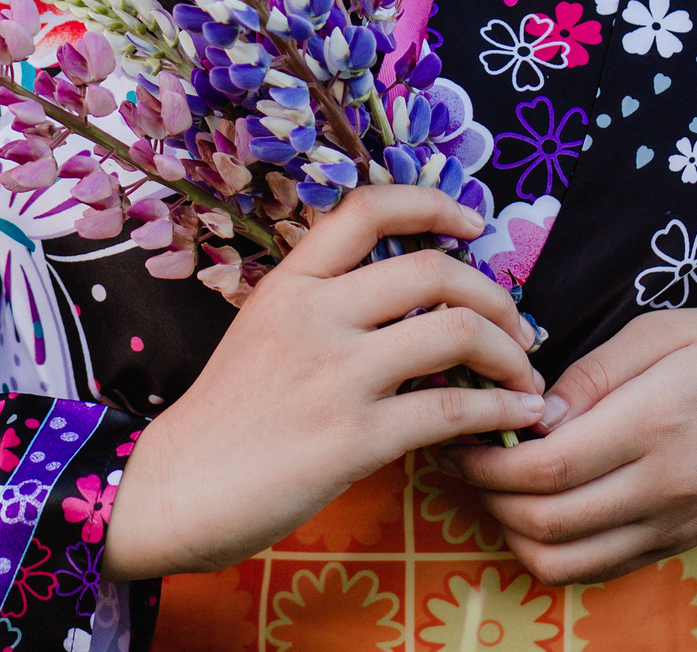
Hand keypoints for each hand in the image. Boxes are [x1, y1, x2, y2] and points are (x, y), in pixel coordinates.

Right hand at [101, 186, 547, 579]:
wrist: (171, 491)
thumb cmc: (222, 419)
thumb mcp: (260, 333)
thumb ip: (323, 308)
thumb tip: (408, 303)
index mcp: (290, 283)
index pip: (367, 209)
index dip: (432, 204)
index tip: (473, 225)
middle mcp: (314, 315)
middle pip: (434, 270)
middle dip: (497, 297)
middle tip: (519, 326)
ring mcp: (333, 374)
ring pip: (456, 333)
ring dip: (510, 354)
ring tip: (525, 376)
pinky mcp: (352, 438)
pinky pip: (452, 410)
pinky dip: (501, 411)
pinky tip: (519, 418)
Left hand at [438, 308, 696, 586]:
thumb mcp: (668, 329)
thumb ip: (593, 370)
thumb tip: (533, 410)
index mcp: (656, 423)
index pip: (546, 466)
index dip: (489, 455)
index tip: (465, 427)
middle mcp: (664, 487)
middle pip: (545, 521)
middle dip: (487, 494)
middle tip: (465, 454)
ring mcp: (675, 524)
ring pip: (565, 561)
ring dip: (514, 530)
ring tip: (498, 483)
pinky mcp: (683, 543)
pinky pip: (600, 569)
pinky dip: (556, 550)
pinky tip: (542, 506)